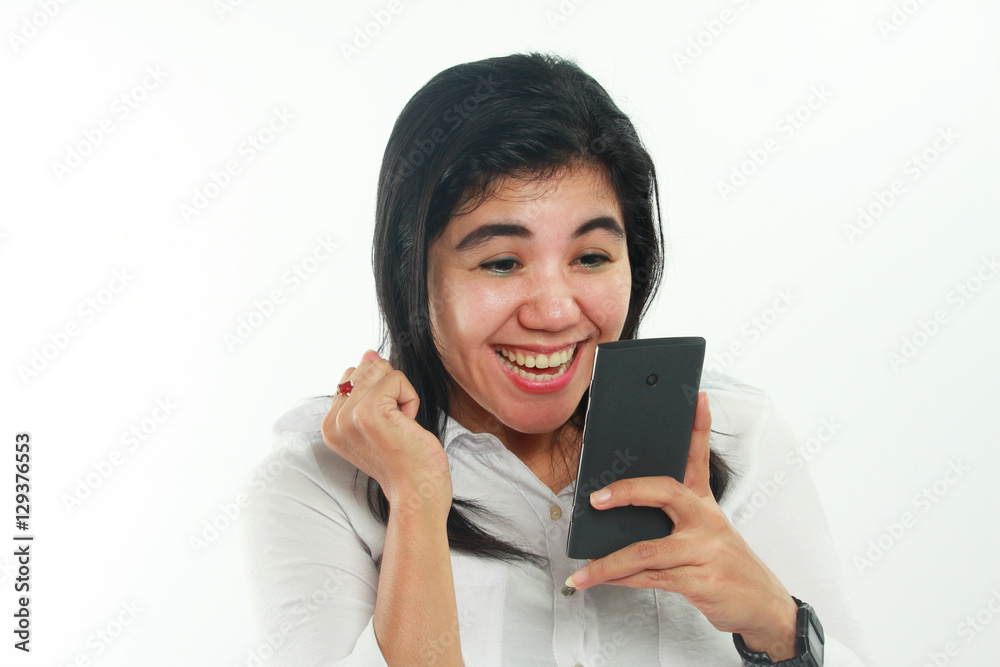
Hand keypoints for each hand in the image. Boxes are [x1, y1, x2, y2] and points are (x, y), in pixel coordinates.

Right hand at [321, 350, 451, 513]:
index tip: (385, 427)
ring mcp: (349, 417)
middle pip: (366, 368)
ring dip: (401, 395)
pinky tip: (407, 426)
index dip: (379, 393)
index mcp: (330, 425)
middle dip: (390, 390)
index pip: (353, 375)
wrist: (417, 492)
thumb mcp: (380, 420)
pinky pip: (396, 378)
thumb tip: (368, 353)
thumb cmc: (406, 460)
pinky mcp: (369, 412)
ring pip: (381, 369)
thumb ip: (367, 388)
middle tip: (396, 427)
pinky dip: (410, 399)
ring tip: (401, 426)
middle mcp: (333, 421)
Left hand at [564, 392, 798, 659]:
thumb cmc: (726, 564)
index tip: (696, 396)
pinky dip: (620, 580)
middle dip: (626, 492)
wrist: (764, 605)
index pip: (699, 456)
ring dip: (608, 564)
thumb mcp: (709, 531)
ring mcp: (704, 551)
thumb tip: (620, 512)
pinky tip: (600, 580)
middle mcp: (706, 521)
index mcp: (705, 503)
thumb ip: (672, 518)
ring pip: (646, 550)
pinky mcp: (700, 580)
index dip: (699, 425)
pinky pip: (650, 578)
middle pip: (665, 492)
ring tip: (583, 570)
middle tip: (596, 498)